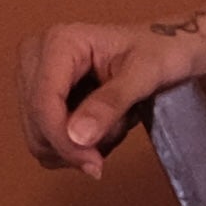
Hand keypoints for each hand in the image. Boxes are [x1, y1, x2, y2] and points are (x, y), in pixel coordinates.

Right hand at [18, 8, 205, 178]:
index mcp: (59, 41)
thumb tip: (77, 136)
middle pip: (36, 121)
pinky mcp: (40, 96)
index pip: (43, 101)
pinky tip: (103, 131)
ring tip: (115, 127)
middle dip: (73, 145)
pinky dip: (74, 146)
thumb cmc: (162, 52)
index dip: (62, 138)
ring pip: (38, 135)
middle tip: (115, 143)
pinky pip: (46, 138)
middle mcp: (37, 56)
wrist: (170, 49)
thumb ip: (111, 102)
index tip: (93, 164)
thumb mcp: (146, 74)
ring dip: (77, 146)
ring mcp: (35, 77)